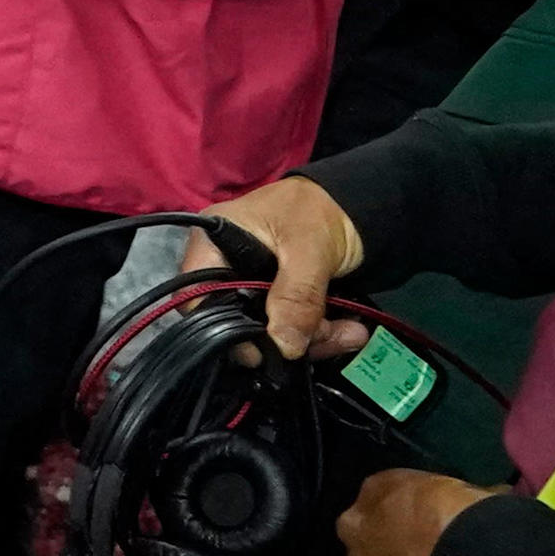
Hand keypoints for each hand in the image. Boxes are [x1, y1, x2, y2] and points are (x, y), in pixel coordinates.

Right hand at [181, 175, 368, 360]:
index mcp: (213, 244)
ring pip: (268, 330)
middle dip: (282, 338)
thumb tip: (284, 347)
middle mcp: (225, 268)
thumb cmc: (319, 212)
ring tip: (350, 333)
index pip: (197, 296)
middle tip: (320, 341)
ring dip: (312, 339)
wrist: (357, 206)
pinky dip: (320, 335)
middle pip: (236, 320)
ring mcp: (252, 286)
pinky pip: (290, 328)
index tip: (259, 350)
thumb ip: (296, 296)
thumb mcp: (309, 250)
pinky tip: (350, 331)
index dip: (221, 328)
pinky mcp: (278, 300)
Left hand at [335, 466, 500, 555]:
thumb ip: (454, 499)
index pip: (381, 497)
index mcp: (376, 489)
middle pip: (365, 537)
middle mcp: (356, 527)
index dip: (404, 514)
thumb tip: (487, 498)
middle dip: (386, 547)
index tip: (424, 524)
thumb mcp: (463, 491)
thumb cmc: (468, 514)